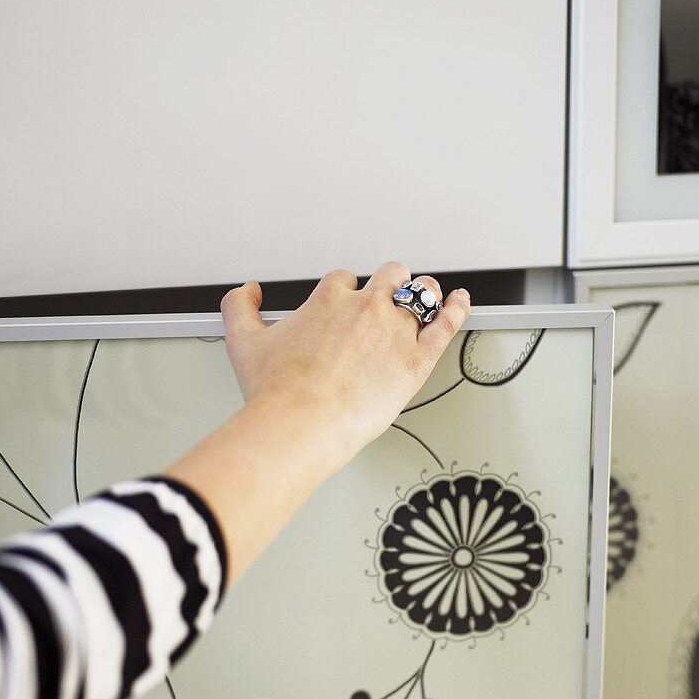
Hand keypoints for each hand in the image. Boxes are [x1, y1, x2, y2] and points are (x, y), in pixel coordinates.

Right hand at [220, 261, 470, 456]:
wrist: (302, 421)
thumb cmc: (277, 390)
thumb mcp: (243, 342)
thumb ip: (239, 308)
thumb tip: (246, 291)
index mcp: (329, 300)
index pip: (344, 281)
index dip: (345, 293)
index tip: (343, 307)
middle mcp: (366, 308)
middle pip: (388, 277)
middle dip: (389, 284)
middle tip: (387, 299)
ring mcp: (396, 330)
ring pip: (421, 294)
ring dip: (423, 293)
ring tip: (425, 299)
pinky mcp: (418, 358)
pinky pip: (447, 323)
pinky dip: (456, 308)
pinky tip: (459, 302)